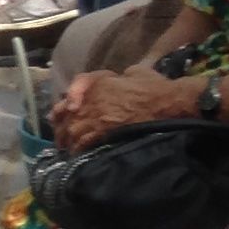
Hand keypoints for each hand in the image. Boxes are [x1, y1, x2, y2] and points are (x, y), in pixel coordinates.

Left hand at [54, 68, 187, 148]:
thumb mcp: (136, 72)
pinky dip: (79, 149)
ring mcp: (95, 117)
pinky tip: (79, 155)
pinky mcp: (103, 133)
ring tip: (68, 149)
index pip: (71, 92)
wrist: (168, 104)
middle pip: (67, 115)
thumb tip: (124, 78)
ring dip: (68, 140)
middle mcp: (91, 99)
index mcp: (98, 83)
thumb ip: (123, 76)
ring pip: (72, 131)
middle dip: (62, 126)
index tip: (60, 115)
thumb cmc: (155, 88)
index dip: (64, 105)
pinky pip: (83, 143)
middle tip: (61, 138)